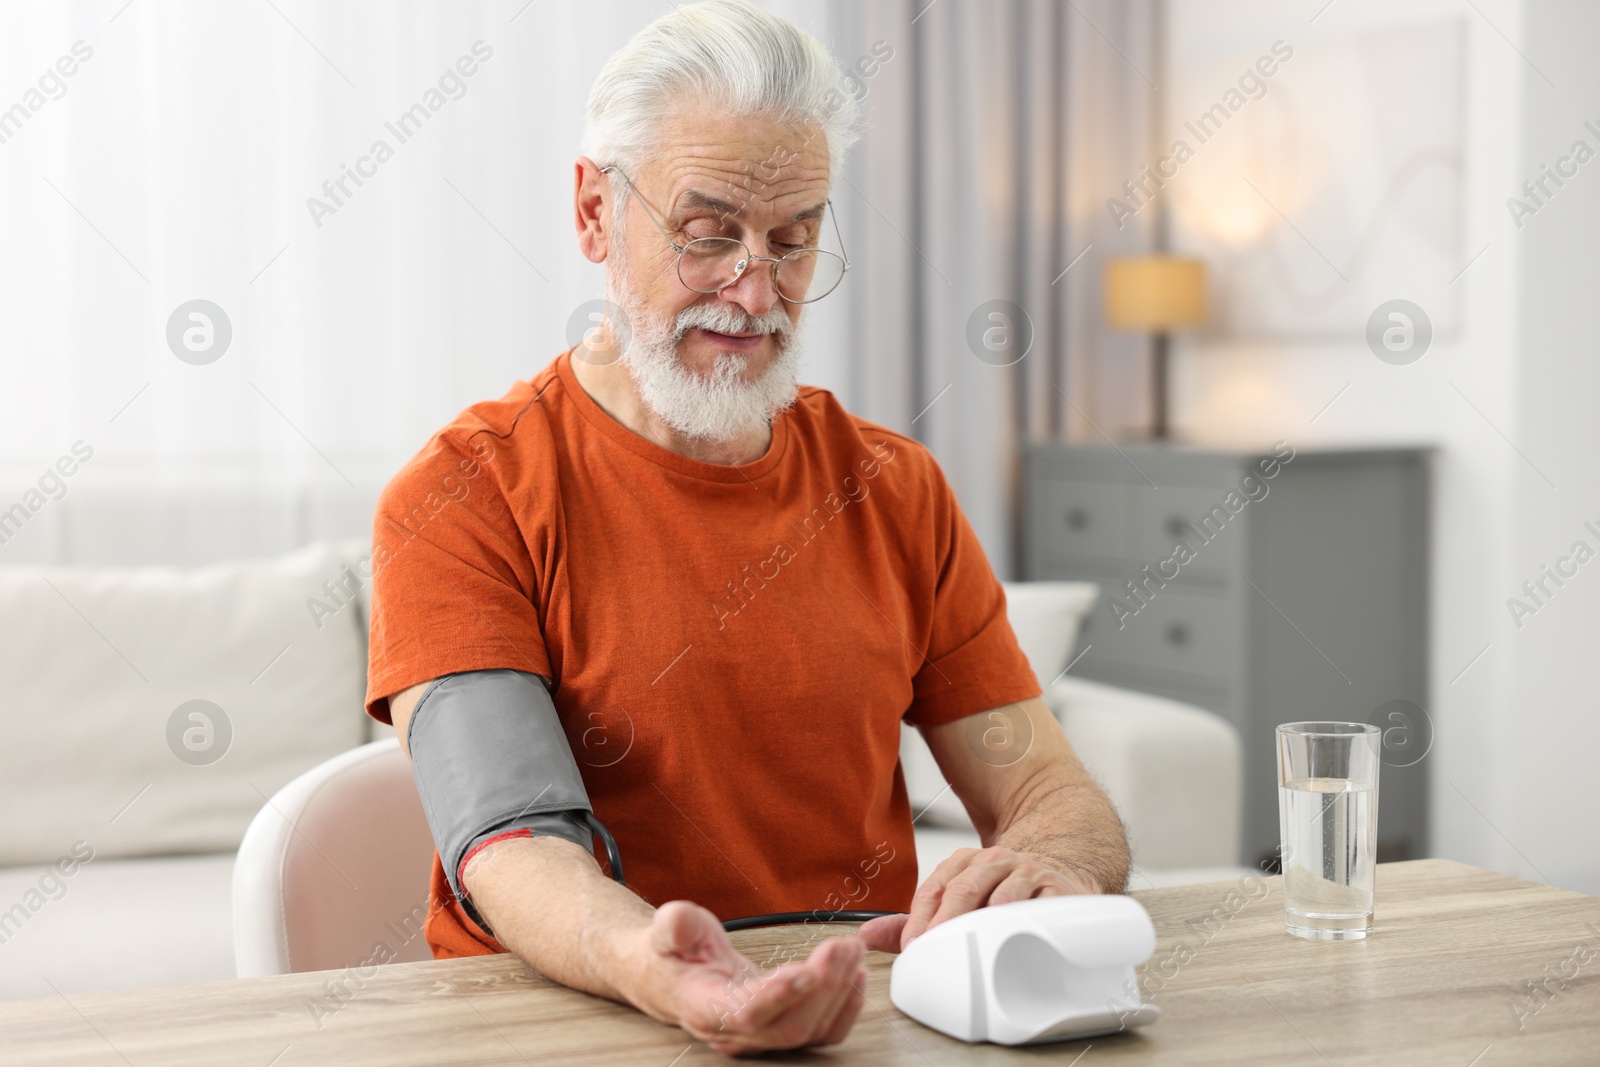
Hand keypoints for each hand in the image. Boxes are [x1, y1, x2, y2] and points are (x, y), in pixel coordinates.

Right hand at [622, 900, 867, 1054]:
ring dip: (839, 992)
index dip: (778, 996)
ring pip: (809, 1030)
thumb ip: (675, 924)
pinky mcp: (781, 1030)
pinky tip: (856, 977)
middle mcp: (734, 1032)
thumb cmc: (673, 953)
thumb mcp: (668, 929)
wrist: (674, 977)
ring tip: (853, 952)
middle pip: (788, 1026)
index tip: (808, 971)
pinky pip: (821, 1033)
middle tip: (843, 949)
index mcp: (704, 1007)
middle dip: (823, 988)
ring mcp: (760, 1037)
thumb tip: (679, 922)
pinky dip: (846, 1009)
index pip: (745, 1013)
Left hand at [857, 846, 1100, 953]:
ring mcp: (1025, 871)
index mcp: (963, 863)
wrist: (1057, 874)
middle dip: (946, 921)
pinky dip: (1027, 915)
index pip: (934, 888)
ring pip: (1002, 892)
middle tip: (934, 947)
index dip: (919, 918)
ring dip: (986, 918)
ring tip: (973, 941)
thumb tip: (866, 935)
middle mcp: (993, 861)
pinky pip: (1040, 900)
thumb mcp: (956, 901)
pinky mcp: (1055, 886)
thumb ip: (913, 922)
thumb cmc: (999, 895)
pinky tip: (1016, 929)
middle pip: (964, 888)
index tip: (911, 945)